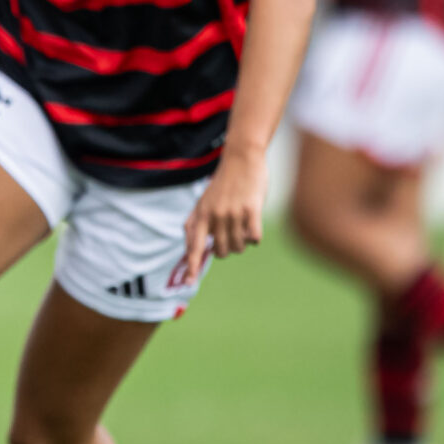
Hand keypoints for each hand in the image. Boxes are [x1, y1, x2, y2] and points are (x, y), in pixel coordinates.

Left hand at [175, 144, 266, 287]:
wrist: (241, 159)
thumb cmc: (223, 184)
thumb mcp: (203, 202)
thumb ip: (195, 224)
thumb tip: (189, 250)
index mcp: (200, 215)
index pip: (194, 246)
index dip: (192, 266)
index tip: (189, 283)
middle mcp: (215, 216)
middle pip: (222, 252)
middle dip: (227, 248)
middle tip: (231, 233)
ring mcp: (233, 213)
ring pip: (239, 247)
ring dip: (243, 242)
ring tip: (242, 225)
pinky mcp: (252, 210)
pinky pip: (254, 238)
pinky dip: (255, 237)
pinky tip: (253, 225)